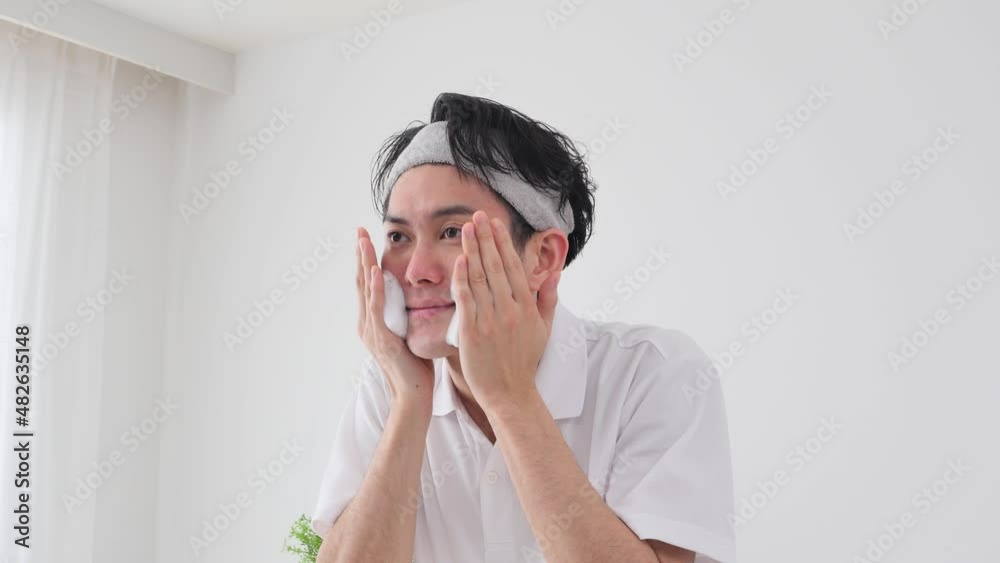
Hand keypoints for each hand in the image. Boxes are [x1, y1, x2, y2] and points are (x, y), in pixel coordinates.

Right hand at [356, 227, 433, 408]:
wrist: (414, 394)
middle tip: (359, 230)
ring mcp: (372, 331)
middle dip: (360, 255)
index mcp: (374, 321)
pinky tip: (377, 273)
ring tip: (363, 242)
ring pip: (366, 291)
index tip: (367, 237)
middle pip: (361, 282)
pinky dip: (376, 290)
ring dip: (364, 265)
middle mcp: (367, 324)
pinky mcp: (382, 339)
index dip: (366, 260)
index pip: (368, 284)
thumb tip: (415, 295)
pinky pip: (378, 310)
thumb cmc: (416, 365)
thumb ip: (406, 314)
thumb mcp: (410, 332)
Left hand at [451, 211, 560, 412]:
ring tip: (465, 229)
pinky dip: (462, 278)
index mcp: (526, 307)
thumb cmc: (524, 362)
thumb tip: (554, 275)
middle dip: (485, 238)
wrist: (510, 393)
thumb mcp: (544, 330)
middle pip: (496, 266)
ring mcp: (491, 320)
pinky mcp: (472, 331)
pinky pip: (466, 299)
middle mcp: (510, 309)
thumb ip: (548, 300)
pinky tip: (459, 260)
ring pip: (481, 277)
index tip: (495, 223)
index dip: (503, 243)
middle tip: (477, 216)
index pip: (514, 267)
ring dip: (472, 250)